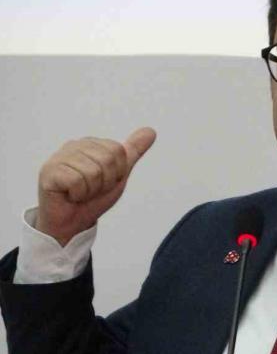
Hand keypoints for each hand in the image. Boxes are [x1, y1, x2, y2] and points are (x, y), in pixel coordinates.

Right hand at [35, 127, 156, 245]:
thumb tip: (151, 131)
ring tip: (80, 193)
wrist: (72, 222)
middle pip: (107, 160)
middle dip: (105, 182)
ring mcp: (59, 157)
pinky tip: (70, 196)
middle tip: (91, 189)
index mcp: (91, 144)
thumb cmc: (93, 198)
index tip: (104, 182)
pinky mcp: (49, 172)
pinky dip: (78, 194)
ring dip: (91, 190)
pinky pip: (77, 181)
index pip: (118, 151)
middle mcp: (74, 146)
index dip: (117, 172)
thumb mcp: (119, 173)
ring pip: (93, 171)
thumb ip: (133, 151)